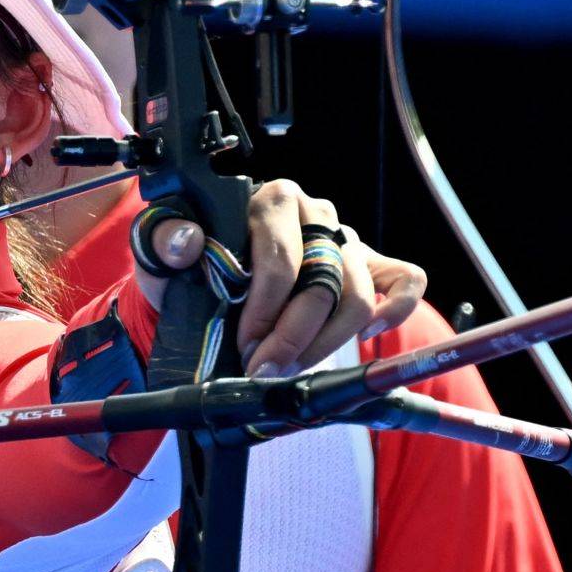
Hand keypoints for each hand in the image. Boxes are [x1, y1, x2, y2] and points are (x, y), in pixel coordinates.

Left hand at [132, 179, 427, 377]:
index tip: (247, 347)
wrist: (210, 284)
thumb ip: (166, 242)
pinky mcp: (371, 263)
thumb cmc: (192, 269)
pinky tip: (363, 339)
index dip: (265, 310)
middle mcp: (315, 214)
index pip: (281, 257)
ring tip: (292, 368)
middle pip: (323, 282)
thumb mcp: (165, 256)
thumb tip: (184, 239)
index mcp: (270, 200)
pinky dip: (394, 312)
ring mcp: (346, 238)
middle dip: (294, 336)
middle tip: (267, 370)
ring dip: (327, 343)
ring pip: (359, 296)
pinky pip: (406, 281)